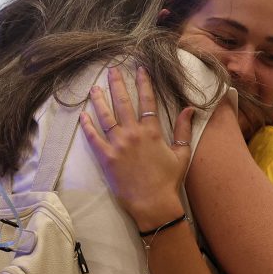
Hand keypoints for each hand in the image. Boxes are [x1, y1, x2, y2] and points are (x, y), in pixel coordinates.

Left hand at [80, 66, 193, 230]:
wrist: (153, 204)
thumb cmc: (168, 181)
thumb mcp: (182, 154)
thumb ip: (184, 130)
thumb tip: (189, 109)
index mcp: (152, 131)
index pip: (147, 100)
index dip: (143, 83)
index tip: (139, 69)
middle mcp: (133, 134)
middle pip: (123, 102)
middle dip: (117, 83)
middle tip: (111, 69)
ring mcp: (117, 145)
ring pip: (105, 116)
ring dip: (99, 100)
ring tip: (94, 87)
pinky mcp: (106, 158)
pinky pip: (93, 138)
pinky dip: (87, 125)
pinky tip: (82, 114)